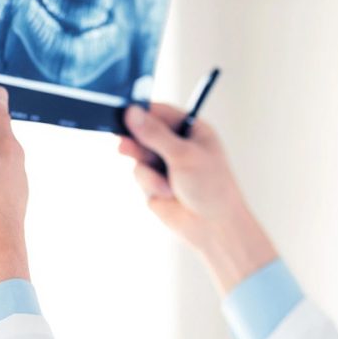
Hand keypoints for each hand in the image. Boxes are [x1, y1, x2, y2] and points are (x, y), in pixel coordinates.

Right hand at [118, 104, 277, 293]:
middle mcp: (177, 145)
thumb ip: (155, 134)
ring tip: (165, 183)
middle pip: (143, 132)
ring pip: (138, 155)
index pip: (161, 112)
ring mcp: (164, 164)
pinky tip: (168, 194)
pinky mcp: (154, 183)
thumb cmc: (211, 187)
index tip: (124, 113)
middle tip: (125, 145)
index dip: (142, 112)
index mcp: (192, 130)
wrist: (213, 227)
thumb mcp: (183, 155)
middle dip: (137, 141)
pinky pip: (139, 175)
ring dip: (148, 170)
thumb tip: (132, 113)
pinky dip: (150, 184)